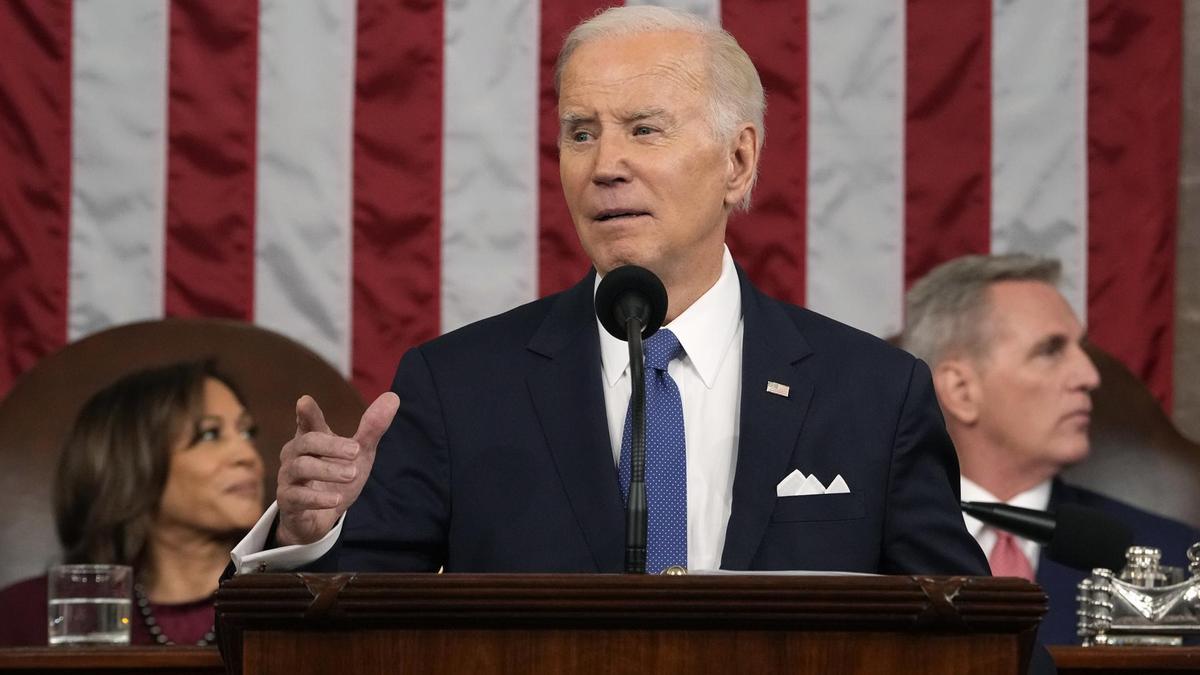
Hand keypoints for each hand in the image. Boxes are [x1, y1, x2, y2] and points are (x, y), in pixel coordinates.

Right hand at [275, 392, 399, 545]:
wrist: (319, 518)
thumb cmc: (336, 478)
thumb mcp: (358, 453)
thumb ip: (372, 428)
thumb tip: (394, 396)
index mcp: (311, 439)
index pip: (307, 422)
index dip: (307, 413)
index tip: (304, 402)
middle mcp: (295, 455)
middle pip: (307, 442)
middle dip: (331, 445)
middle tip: (356, 450)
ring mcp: (288, 478)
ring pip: (301, 467)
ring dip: (328, 470)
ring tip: (352, 474)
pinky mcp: (288, 501)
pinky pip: (298, 497)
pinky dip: (318, 498)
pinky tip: (336, 500)